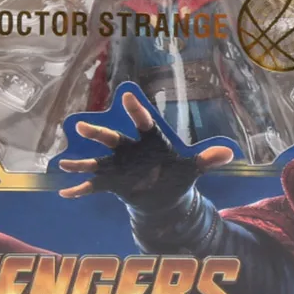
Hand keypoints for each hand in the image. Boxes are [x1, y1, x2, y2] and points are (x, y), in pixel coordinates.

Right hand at [59, 92, 233, 208]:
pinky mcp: (112, 184)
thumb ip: (206, 159)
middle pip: (113, 140)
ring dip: (80, 163)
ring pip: (97, 163)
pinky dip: (80, 190)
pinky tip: (65, 194)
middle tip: (81, 126)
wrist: (165, 195)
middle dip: (98, 134)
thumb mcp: (192, 168)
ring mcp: (118, 167)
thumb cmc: (176, 174)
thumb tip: (229, 154)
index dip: (135, 110)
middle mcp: (130, 151)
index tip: (126, 97)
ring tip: (64, 163)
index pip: (143, 122)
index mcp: (150, 141)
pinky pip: (93, 187)